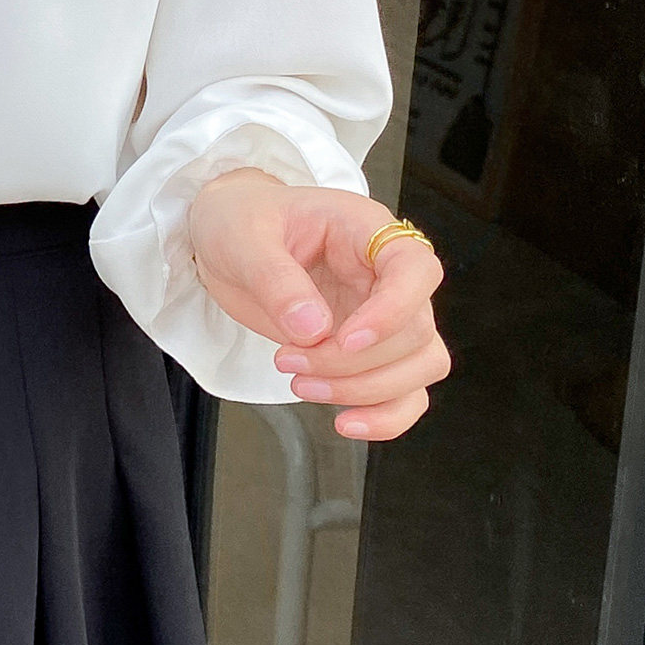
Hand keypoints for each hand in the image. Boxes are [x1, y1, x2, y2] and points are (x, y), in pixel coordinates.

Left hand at [184, 169, 448, 440]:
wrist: (224, 238)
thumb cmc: (240, 221)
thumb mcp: (243, 237)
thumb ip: (276, 279)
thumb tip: (313, 330)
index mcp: (366, 230)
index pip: (416, 269)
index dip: (393, 311)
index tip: (344, 340)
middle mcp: (386, 274)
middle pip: (416, 331)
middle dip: (354, 362)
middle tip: (288, 361)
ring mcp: (384, 315)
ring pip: (420, 366)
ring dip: (367, 391)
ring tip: (300, 384)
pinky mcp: (369, 351)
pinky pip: (405, 392)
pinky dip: (385, 417)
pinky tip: (343, 423)